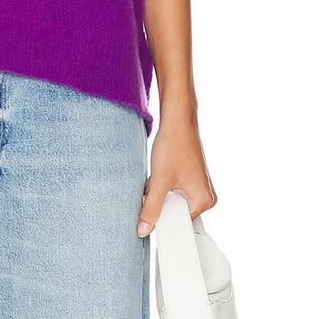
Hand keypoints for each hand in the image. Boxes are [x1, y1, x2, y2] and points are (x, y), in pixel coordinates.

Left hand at [137, 111, 216, 236]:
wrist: (177, 119)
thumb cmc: (174, 145)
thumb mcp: (159, 180)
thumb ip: (151, 208)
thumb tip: (143, 230)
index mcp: (204, 201)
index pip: (179, 223)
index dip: (162, 218)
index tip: (151, 213)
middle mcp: (206, 196)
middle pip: (175, 213)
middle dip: (160, 203)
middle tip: (155, 185)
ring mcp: (199, 187)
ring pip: (172, 201)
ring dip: (160, 194)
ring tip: (159, 175)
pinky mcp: (191, 179)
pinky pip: (174, 192)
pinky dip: (163, 186)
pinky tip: (161, 172)